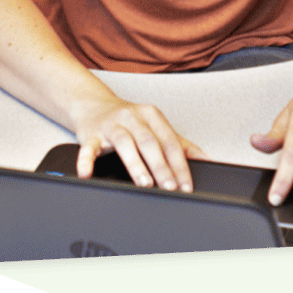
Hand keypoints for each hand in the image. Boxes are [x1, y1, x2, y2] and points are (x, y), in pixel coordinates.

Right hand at [70, 96, 199, 191]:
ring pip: (125, 143)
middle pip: (150, 142)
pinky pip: (89, 148)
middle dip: (162, 166)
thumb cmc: (130, 121)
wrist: (94, 105)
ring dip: (135, 164)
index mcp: (152, 116)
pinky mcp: (91, 134)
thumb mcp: (156, 127)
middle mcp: (133, 118)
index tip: (186, 185)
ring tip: (145, 183)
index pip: (170, 142)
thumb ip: (180, 144)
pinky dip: (87, 161)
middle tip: (170, 187)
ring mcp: (111, 125)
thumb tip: (205, 160)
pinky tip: (88, 173)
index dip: (180, 164)